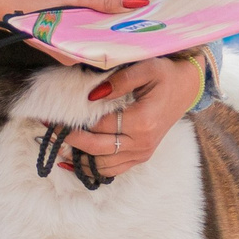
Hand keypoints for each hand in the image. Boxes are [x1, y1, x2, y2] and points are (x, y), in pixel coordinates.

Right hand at [0, 0, 141, 59]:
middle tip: (152, 22)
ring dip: (114, 29)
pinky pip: (87, 34)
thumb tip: (135, 4)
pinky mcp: (63, 37)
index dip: (132, 45)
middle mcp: (72, 55)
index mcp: (75, 53)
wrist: (1, 2)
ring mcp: (67, 47)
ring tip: (139, 16)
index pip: (111, 54)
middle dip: (127, 35)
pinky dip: (99, 24)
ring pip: (97, 40)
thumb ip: (102, 0)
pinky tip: (113, 14)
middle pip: (106, 46)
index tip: (153, 36)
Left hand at [61, 55, 204, 178]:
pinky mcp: (140, 157)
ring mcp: (142, 153)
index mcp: (142, 121)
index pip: (99, 126)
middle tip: (51, 131)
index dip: (75, 123)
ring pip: (103, 165)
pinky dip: (93, 168)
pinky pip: (113, 170)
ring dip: (79, 158)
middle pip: (97, 149)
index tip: (54, 117)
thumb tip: (92, 96)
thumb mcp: (146, 68)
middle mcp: (142, 143)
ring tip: (59, 145)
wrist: (187, 87)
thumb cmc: (166, 75)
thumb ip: (120, 80)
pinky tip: (74, 160)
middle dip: (71, 141)